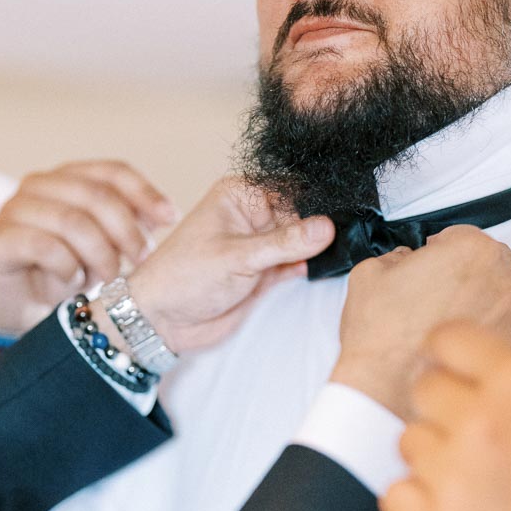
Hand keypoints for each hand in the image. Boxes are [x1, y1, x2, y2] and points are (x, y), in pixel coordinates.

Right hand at [0, 161, 176, 335]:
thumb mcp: (103, 247)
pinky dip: (68, 267)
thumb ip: (128, 227)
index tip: (171, 218)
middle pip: (95, 195)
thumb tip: (167, 214)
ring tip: (108, 277)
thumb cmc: (62, 273)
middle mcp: (38, 185)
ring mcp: (14, 209)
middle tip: (142, 260)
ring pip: (72, 221)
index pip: (112, 172)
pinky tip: (74, 282)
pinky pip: (43, 246)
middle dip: (126, 230)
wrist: (15, 309)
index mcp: (67, 178)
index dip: (145, 193)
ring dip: (99, 254)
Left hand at [126, 178, 333, 353]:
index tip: (345, 214)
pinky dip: (309, 267)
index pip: (291, 190)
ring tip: (337, 254)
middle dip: (322, 228)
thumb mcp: (238, 256)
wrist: (164, 320)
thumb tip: (327, 226)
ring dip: (317, 249)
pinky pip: (298, 264)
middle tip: (347, 237)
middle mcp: (252, 216)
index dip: (318, 202)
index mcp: (240, 195)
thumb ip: (285, 243)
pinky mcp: (266, 272)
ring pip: (302, 241)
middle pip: (302, 214)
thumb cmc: (184, 278)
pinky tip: (320, 269)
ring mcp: (261, 245)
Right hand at [330, 226, 510, 418]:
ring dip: (486, 287)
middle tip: (435, 285)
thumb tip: (407, 259)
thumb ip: (397, 255)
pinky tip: (463, 326)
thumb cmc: (380, 334)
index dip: (437, 248)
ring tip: (453, 306)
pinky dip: (494, 315)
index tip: (427, 259)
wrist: (385, 387)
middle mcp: (500, 276)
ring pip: (507, 284)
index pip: (460, 234)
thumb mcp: (370, 272)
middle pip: (489, 257)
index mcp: (470, 249)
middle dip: (464, 267)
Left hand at [380, 322, 510, 510]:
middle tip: (480, 440)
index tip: (453, 373)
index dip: (450, 358)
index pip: (446, 339)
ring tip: (481, 483)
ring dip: (436, 457)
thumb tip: (460, 359)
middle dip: (447, 409)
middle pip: (423, 388)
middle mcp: (480, 421)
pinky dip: (419, 503)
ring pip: (409, 441)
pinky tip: (459, 510)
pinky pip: (395, 493)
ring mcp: (453, 477)